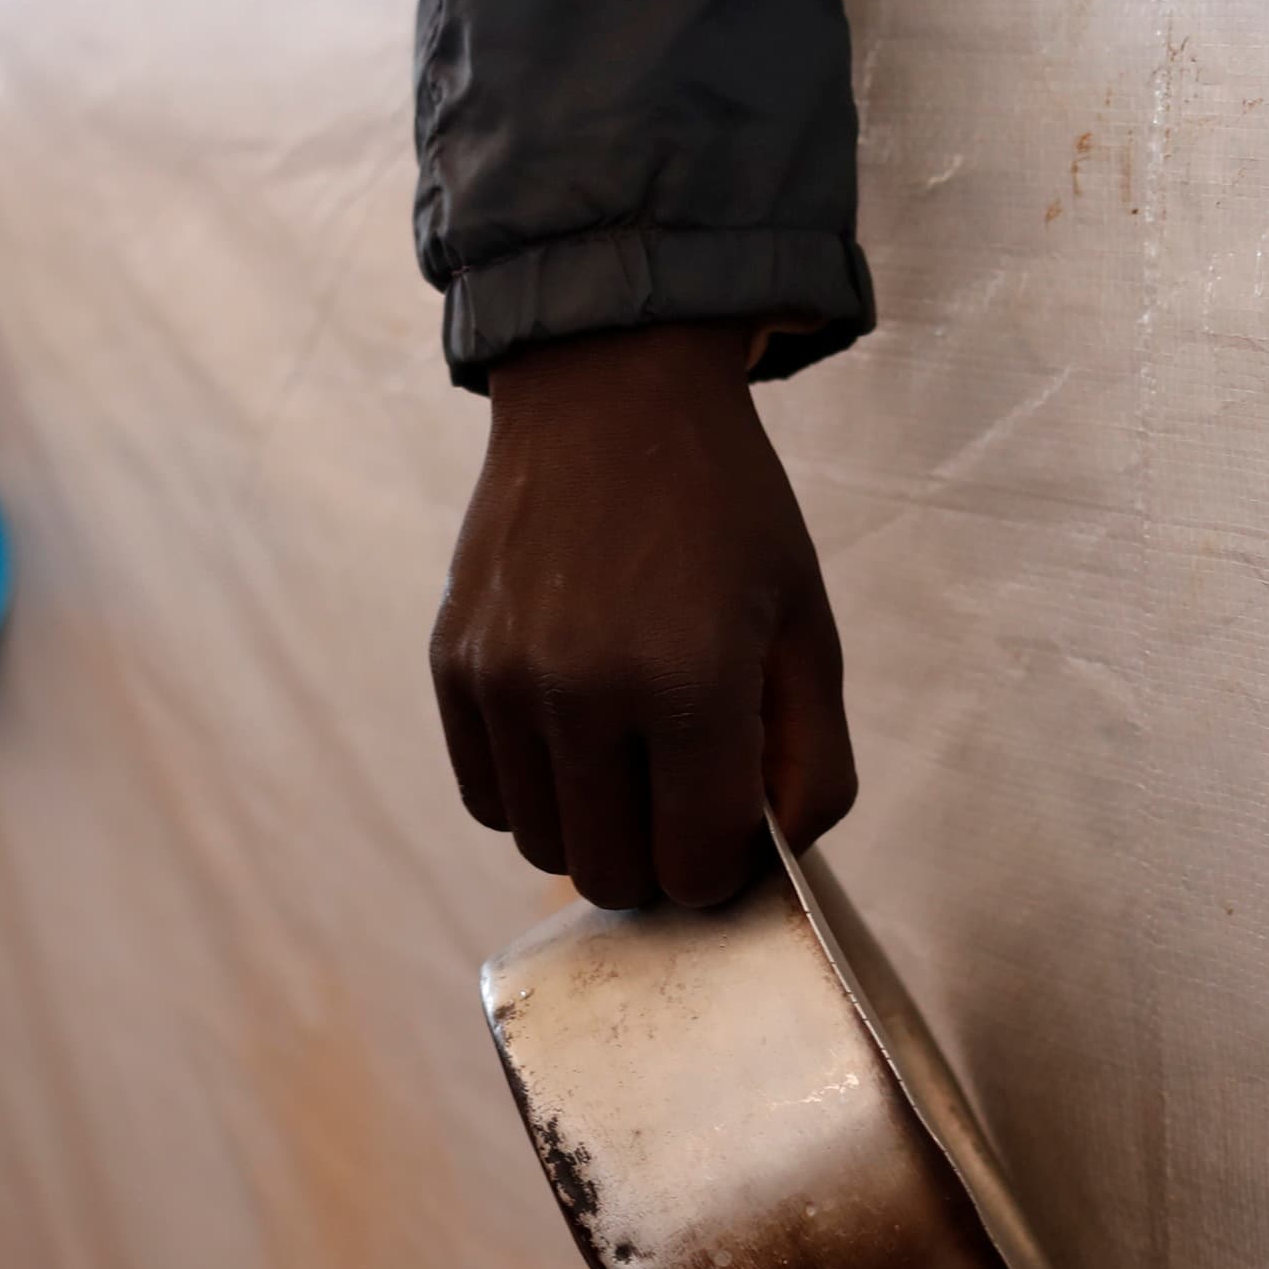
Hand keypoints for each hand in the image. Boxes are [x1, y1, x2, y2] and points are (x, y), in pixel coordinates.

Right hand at [432, 323, 856, 910]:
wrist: (609, 393)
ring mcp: (506, 682)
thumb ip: (813, 759)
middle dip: (659, 861)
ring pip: (543, 847)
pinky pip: (486, 797)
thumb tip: (775, 855)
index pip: (695, 867)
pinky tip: (574, 734)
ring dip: (594, 828)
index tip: (734, 818)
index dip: (725, 863)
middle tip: (683, 800)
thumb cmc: (724, 510)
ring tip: (629, 760)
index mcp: (690, 681)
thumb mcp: (806, 624)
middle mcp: (584, 691)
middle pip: (613, 876)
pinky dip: (534, 792)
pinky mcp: (454, 666)